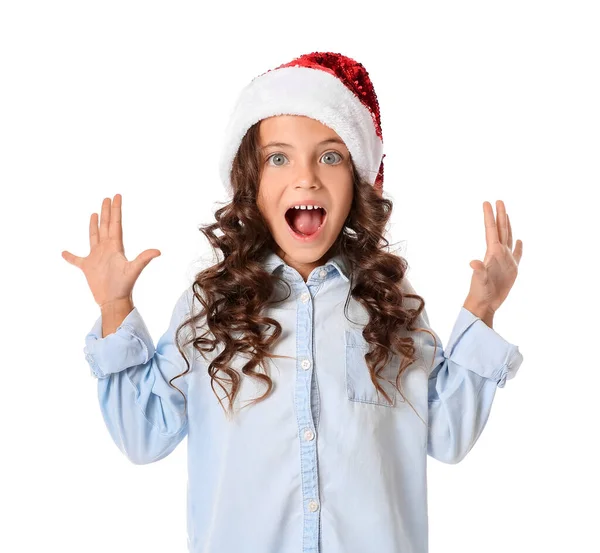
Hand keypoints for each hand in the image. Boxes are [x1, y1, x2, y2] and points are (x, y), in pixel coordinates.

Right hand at [61, 194, 160, 306]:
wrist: (114, 300)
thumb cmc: (124, 286)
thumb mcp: (133, 270)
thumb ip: (144, 259)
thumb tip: (158, 251)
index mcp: (116, 246)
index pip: (115, 223)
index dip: (116, 210)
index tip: (116, 196)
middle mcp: (106, 249)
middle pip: (106, 225)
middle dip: (107, 211)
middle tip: (107, 197)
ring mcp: (97, 257)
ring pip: (94, 236)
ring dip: (94, 225)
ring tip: (95, 213)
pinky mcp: (88, 267)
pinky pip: (76, 259)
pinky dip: (70, 256)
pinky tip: (64, 252)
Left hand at [465, 200, 522, 315]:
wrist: (484, 304)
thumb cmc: (480, 293)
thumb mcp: (480, 281)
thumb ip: (478, 271)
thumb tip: (473, 263)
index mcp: (492, 253)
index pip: (491, 230)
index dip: (490, 216)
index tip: (487, 202)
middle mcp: (498, 254)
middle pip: (501, 230)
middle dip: (500, 215)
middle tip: (498, 200)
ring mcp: (505, 261)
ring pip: (508, 238)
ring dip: (508, 226)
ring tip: (506, 214)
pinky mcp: (512, 269)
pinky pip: (517, 254)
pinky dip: (520, 247)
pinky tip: (520, 240)